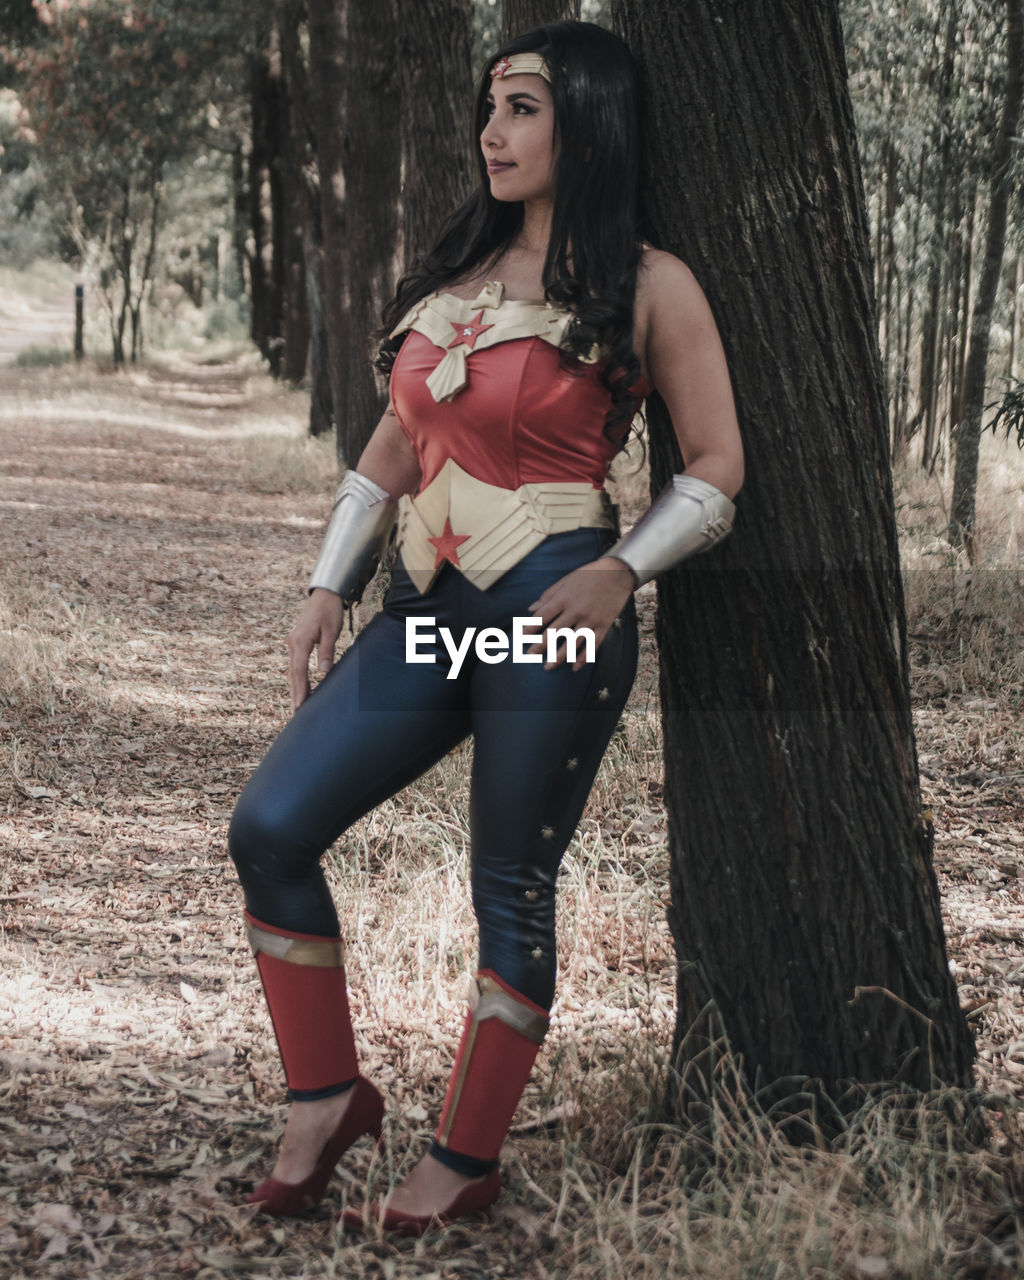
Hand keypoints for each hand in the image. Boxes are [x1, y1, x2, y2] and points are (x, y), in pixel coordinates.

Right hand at [286, 588, 343, 709]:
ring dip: (296, 688)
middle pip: (293, 674)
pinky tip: (301, 689)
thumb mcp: (332, 630)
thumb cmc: (329, 611)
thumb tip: (323, 671)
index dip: (300, 689)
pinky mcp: (297, 643)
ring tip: (298, 707)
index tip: (301, 705)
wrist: (324, 595)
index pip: (299, 670)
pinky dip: (298, 678)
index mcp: (300, 641)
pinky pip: (296, 665)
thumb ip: (327, 650)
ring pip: (293, 670)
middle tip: (296, 713)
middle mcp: (293, 643)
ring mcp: (293, 643)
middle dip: (295, 694)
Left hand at [528, 556, 635, 670]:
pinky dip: (583, 658)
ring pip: (572, 643)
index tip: (521, 637)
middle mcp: (575, 611)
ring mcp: (590, 619)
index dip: (529, 628)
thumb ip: (548, 595)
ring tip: (548, 667)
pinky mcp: (603, 625)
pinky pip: (592, 645)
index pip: (541, 617)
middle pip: (554, 633)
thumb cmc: (590, 574)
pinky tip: (575, 667)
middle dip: (540, 646)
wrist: (618, 572)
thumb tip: (531, 609)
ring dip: (558, 657)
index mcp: (564, 598)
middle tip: (530, 656)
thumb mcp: (566, 580)